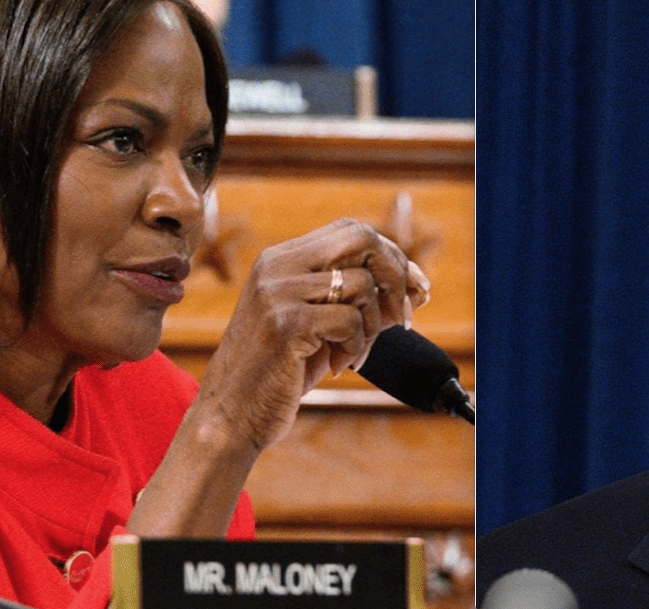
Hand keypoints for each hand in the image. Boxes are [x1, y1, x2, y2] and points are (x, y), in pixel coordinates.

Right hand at [130, 218, 428, 538]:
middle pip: (361, 239)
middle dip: (395, 274)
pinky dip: (356, 346)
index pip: (351, 231)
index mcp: (280, 259)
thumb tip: (418, 288)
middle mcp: (277, 266)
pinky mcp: (286, 324)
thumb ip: (361, 304)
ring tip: (350, 354)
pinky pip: (351, 320)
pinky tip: (335, 366)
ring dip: (371, 327)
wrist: (230, 417)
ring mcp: (278, 292)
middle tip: (402, 316)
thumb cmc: (277, 374)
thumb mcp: (321, 330)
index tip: (415, 288)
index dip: (391, 255)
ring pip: (362, 285)